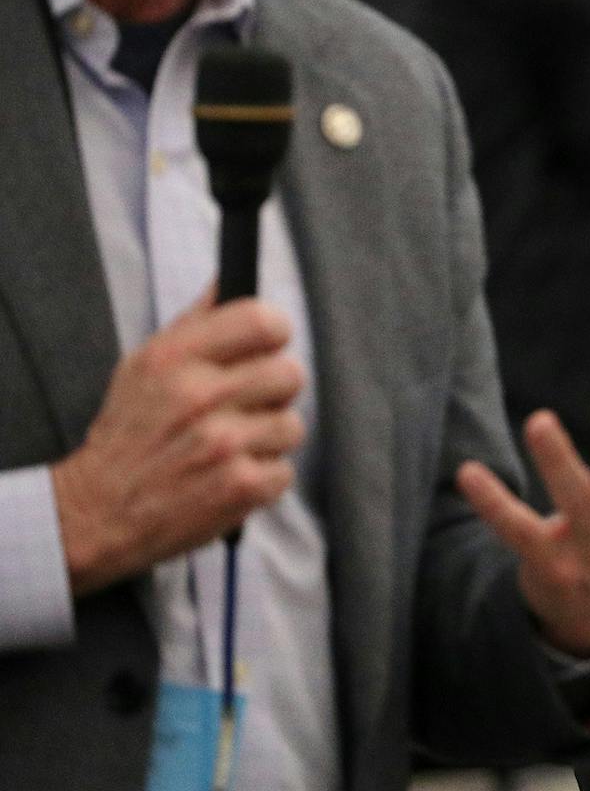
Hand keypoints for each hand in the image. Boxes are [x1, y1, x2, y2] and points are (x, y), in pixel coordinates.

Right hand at [51, 294, 303, 595]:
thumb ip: (196, 321)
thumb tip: (232, 276)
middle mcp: (199, 397)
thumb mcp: (145, 366)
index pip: (263, 321)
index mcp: (174, 359)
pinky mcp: (241, 486)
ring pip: (291, 424)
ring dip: (266, 439)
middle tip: (241, 407)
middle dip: (271, 392)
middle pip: (290, 373)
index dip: (273, 332)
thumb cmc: (129, 433)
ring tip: (226, 448)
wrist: (95, 513)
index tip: (267, 345)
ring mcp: (223, 443)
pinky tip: (225, 477)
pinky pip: (285, 470)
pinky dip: (261, 478)